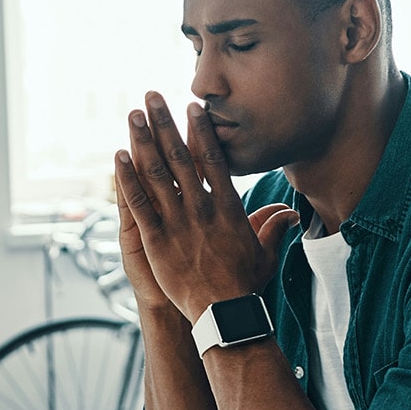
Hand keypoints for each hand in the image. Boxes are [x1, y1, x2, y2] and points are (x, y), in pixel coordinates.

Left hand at [115, 92, 298, 321]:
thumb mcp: (265, 254)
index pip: (213, 160)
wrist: (223, 313)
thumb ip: (274, 228)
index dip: (201, 131)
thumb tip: (292, 215)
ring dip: (143, 141)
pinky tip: (118, 157)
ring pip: (157, 174)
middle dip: (165, 123)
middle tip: (151, 96)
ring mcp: (176, 222)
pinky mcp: (155, 240)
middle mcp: (201, 208)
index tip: (193, 107)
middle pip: (180, 157)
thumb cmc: (244, 286)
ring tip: (132, 115)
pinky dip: (127, 180)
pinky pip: (139, 204)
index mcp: (227, 207)